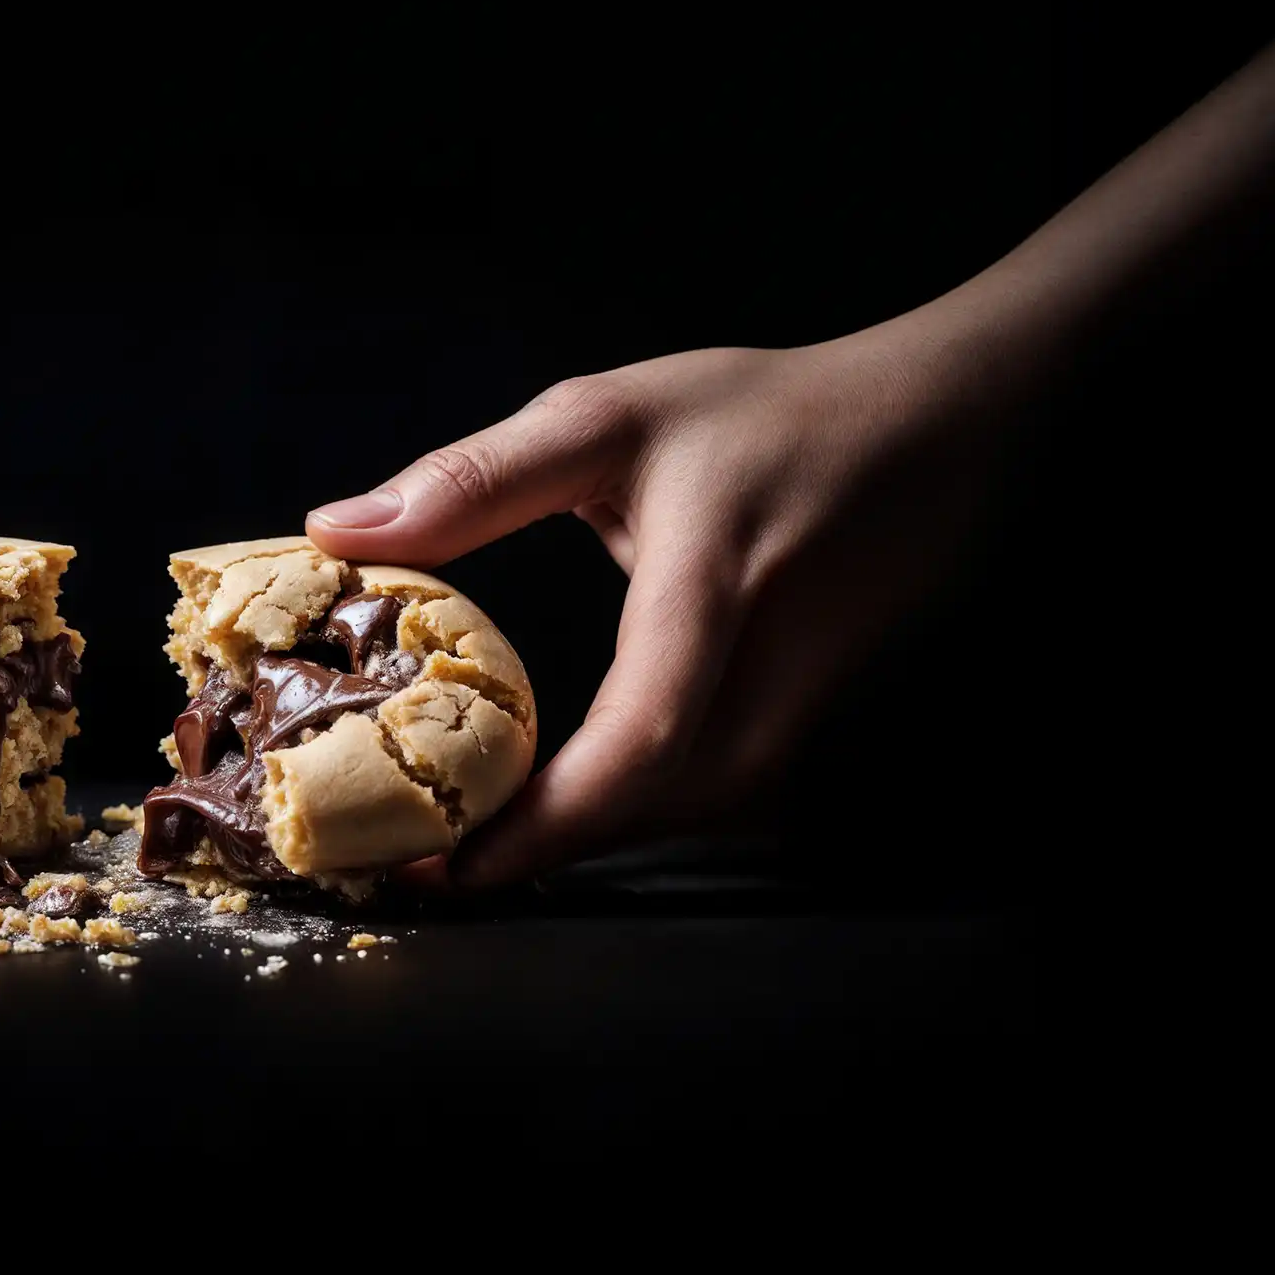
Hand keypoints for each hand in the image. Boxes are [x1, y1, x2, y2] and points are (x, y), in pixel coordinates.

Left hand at [307, 330, 1007, 884]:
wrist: (940, 425)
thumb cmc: (770, 415)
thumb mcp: (612, 415)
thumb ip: (475, 480)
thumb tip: (335, 529)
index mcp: (714, 588)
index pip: (642, 736)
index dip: (544, 819)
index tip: (444, 857)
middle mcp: (772, 673)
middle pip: (656, 807)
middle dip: (539, 850)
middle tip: (417, 859)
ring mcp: (806, 714)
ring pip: (686, 818)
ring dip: (581, 840)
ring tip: (467, 841)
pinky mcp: (810, 730)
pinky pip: (709, 797)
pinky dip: (626, 812)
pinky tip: (555, 804)